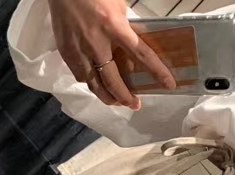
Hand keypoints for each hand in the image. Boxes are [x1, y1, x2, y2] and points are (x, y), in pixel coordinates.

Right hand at [46, 0, 175, 109]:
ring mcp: (79, 50)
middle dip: (124, 96)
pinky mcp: (66, 53)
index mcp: (114, 26)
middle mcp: (97, 43)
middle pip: (113, 80)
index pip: (140, 53)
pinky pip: (81, 75)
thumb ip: (123, 25)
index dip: (156, 71)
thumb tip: (130, 42)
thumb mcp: (117, 4)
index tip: (168, 84)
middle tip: (134, 105)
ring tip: (115, 101)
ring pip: (94, 84)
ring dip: (106, 96)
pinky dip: (90, 82)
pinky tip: (96, 83)